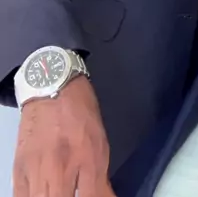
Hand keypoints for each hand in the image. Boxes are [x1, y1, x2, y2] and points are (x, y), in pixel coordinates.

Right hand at [13, 75, 115, 196]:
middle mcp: (61, 167)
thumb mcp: (100, 142)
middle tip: (73, 193)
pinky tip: (43, 194)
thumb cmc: (80, 111)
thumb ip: (101, 178)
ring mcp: (37, 171)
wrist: (51, 87)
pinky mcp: (19, 170)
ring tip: (60, 192)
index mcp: (87, 159)